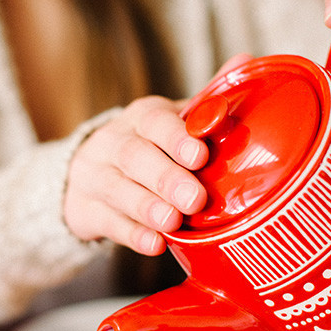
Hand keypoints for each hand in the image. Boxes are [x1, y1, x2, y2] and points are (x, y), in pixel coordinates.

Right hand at [63, 96, 208, 254]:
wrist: (87, 175)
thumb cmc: (148, 150)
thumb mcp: (170, 127)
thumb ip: (204, 118)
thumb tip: (244, 87)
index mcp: (142, 118)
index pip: (156, 121)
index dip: (177, 138)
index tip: (199, 156)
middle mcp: (114, 142)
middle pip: (134, 156)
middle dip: (166, 178)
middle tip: (194, 198)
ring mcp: (95, 177)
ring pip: (117, 189)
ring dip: (148, 207)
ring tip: (172, 222)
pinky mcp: (86, 211)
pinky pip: (109, 222)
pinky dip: (133, 235)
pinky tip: (154, 244)